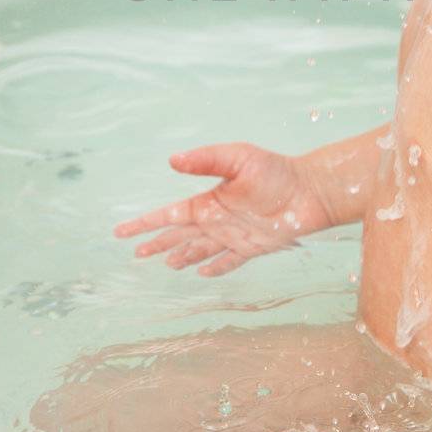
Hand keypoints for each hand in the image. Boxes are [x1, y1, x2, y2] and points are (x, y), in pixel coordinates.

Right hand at [113, 142, 333, 275]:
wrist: (310, 189)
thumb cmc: (275, 169)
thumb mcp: (237, 157)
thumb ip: (206, 160)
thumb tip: (173, 160)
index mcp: (208, 201)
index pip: (168, 215)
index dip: (145, 223)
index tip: (121, 231)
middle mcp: (217, 220)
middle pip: (179, 236)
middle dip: (157, 244)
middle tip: (136, 253)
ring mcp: (234, 236)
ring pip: (199, 251)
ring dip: (182, 257)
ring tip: (166, 264)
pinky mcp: (253, 249)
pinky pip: (229, 262)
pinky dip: (215, 269)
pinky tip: (203, 274)